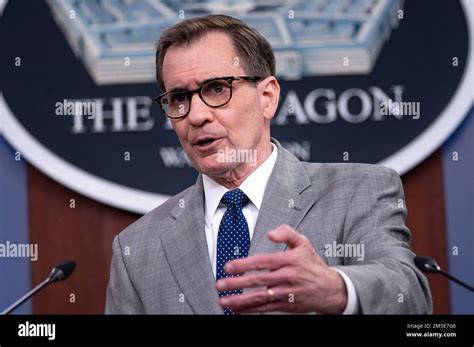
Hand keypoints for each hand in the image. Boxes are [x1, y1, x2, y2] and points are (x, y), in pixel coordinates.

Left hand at [216, 225, 347, 313]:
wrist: (330, 289)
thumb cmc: (313, 265)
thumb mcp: (303, 243)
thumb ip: (286, 233)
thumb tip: (271, 233)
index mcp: (288, 260)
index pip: (262, 262)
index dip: (243, 265)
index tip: (229, 267)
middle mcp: (286, 277)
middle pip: (257, 281)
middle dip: (236, 283)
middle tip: (220, 284)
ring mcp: (286, 293)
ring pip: (259, 297)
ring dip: (240, 300)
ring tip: (224, 300)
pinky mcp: (286, 306)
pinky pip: (265, 309)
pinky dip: (250, 310)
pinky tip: (238, 310)